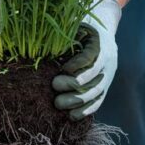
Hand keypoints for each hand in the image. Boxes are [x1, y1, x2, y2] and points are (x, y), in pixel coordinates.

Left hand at [53, 0, 121, 120]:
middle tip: (54, 85)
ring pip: (96, 92)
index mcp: (99, 44)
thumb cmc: (80, 30)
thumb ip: (62, 37)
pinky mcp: (105, 87)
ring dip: (77, 101)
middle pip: (93, 78)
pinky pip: (98, 101)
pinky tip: (72, 116)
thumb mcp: (74, 28)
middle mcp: (108, 61)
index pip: (90, 57)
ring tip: (59, 104)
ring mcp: (108, 76)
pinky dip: (86, 110)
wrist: (103, 34)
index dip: (77, 65)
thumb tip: (37, 45)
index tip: (62, 69)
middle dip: (73, 85)